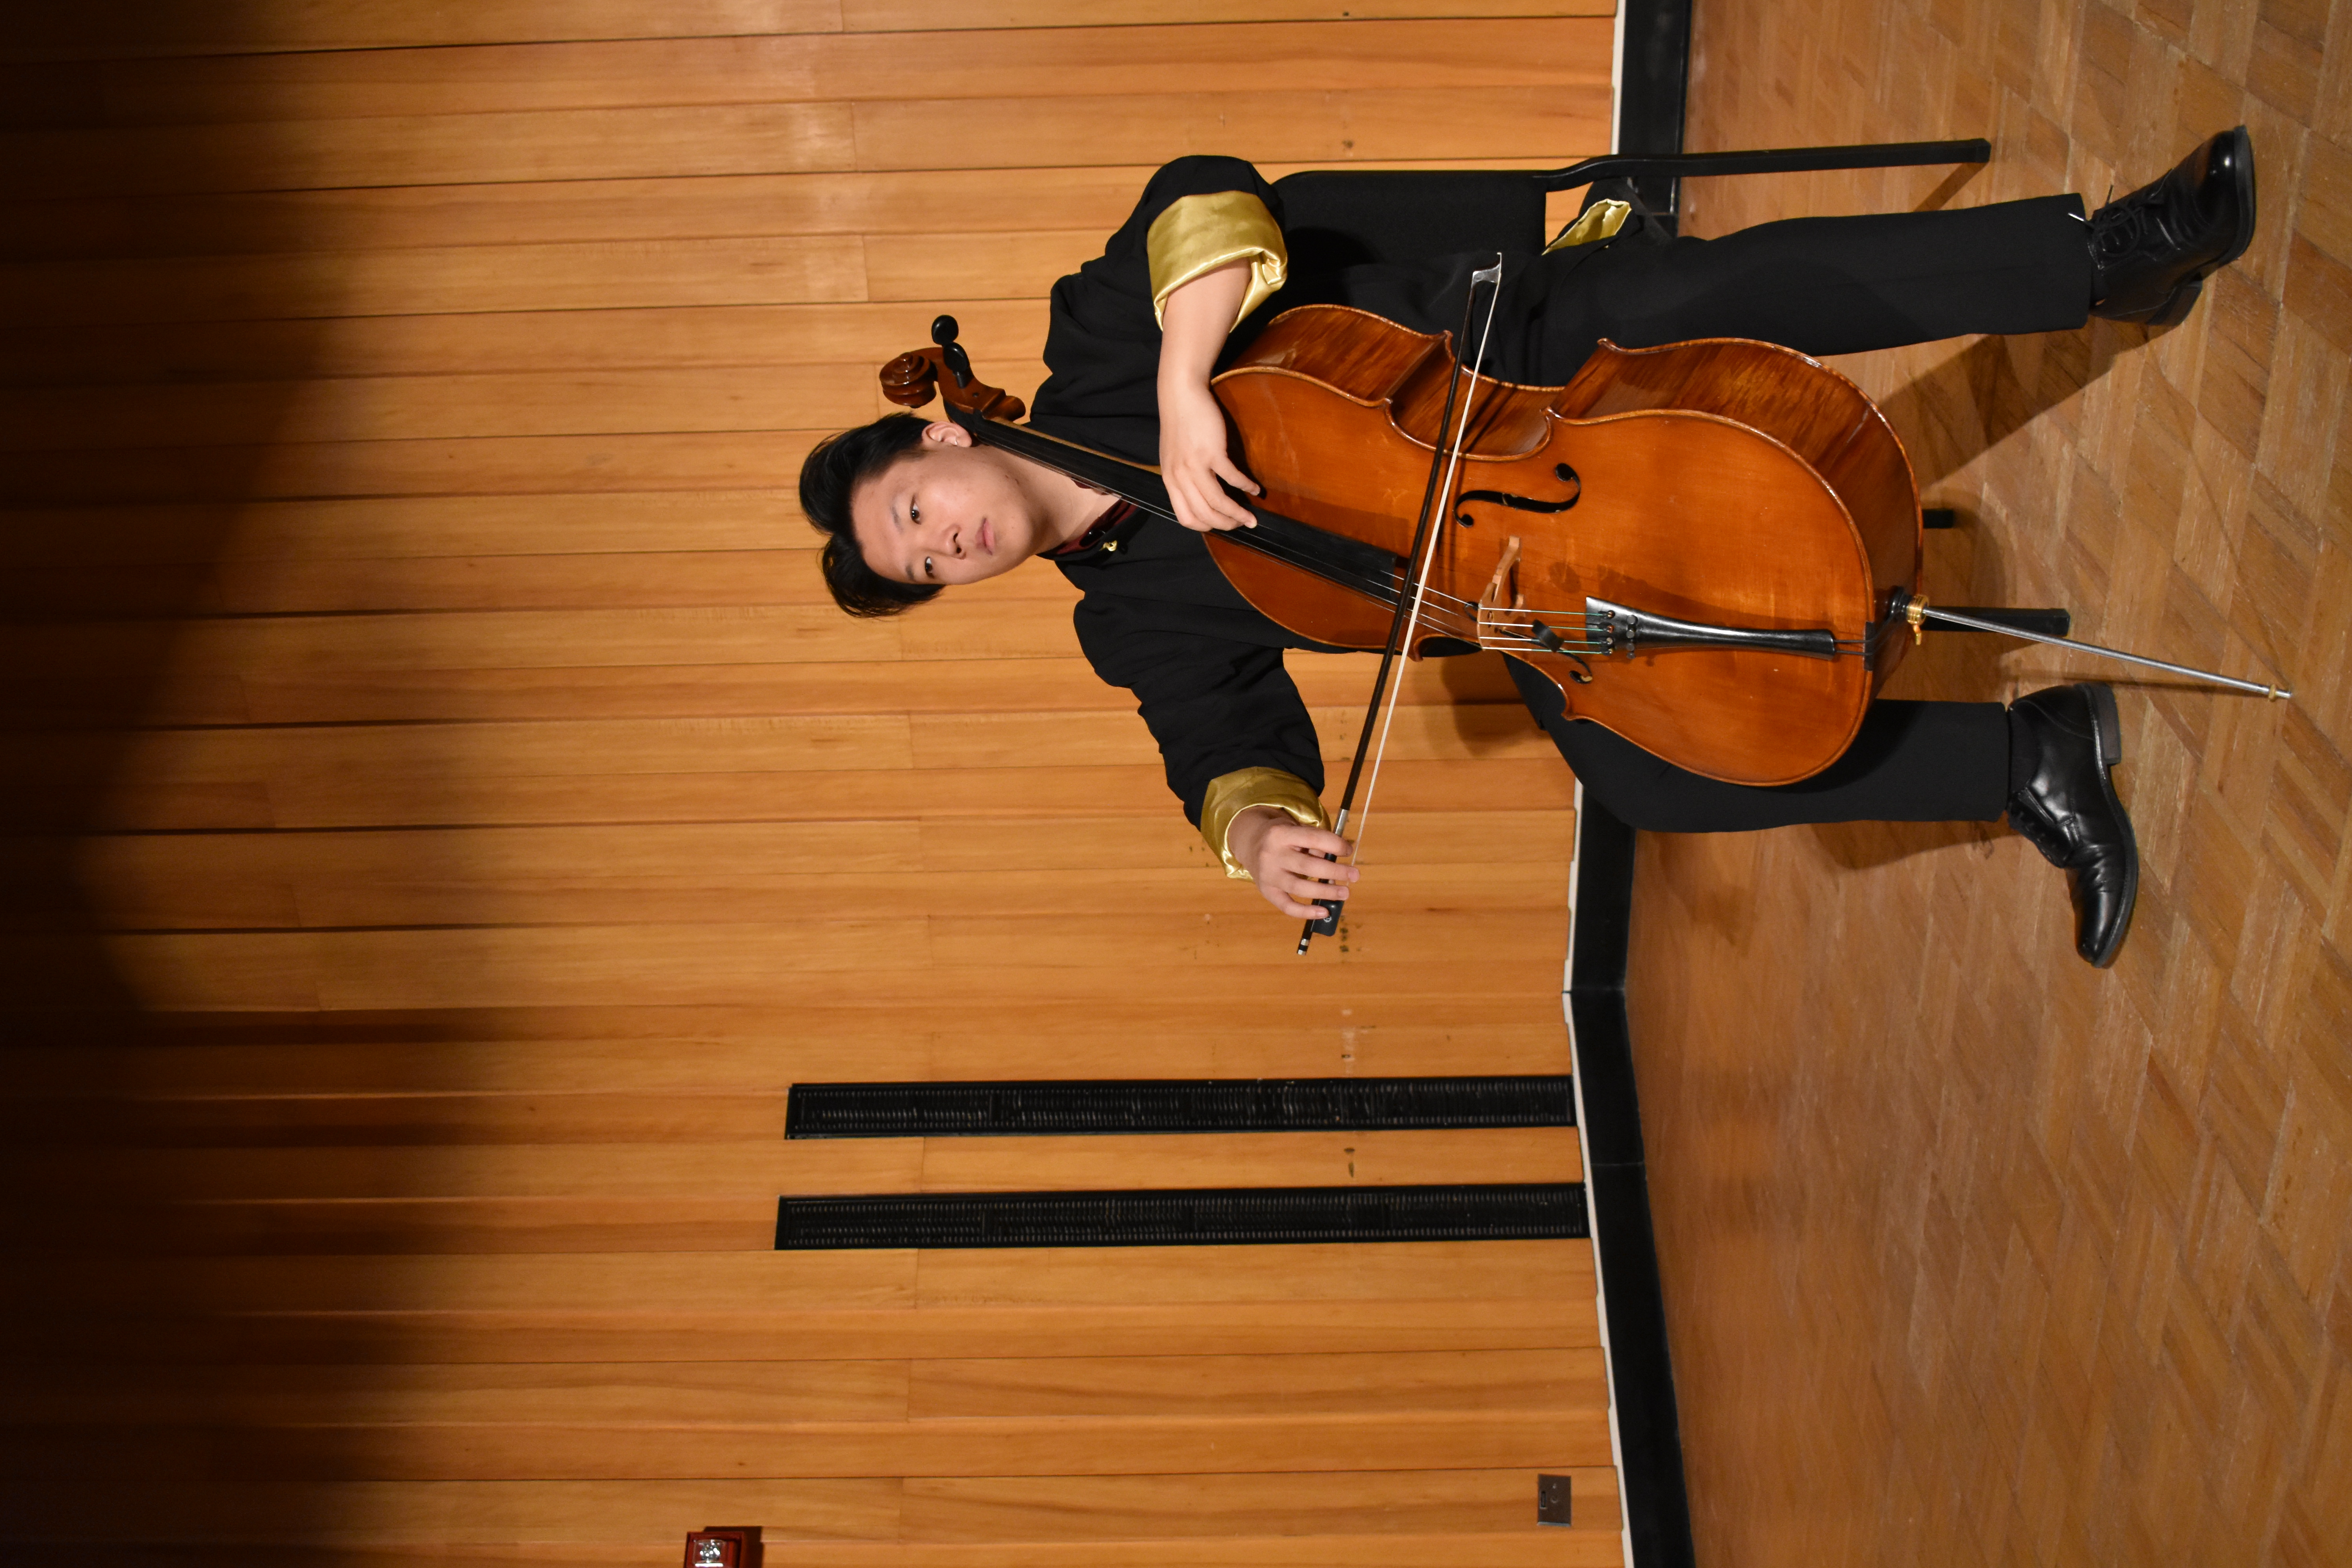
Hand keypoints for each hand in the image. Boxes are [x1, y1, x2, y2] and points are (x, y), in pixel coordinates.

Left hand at [1158, 377, 1259, 532]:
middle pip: (1205, 515)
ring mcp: (1195, 465)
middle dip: (1226, 525)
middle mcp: (1180, 477)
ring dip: (1238, 513)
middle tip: (1242, 524)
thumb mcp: (1173, 457)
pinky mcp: (1211, 451)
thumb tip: (1198, 496)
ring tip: (1251, 517)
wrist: (1180, 394)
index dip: (1206, 527)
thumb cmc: (1180, 424)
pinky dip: (1246, 486)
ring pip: (1218, 502)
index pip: (1186, 518)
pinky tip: (1255, 488)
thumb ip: (1182, 478)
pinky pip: (1232, 477)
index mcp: (1170, 480)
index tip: (1221, 524)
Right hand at [1229, 805, 1357, 919]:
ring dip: (1325, 891)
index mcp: (1281, 834)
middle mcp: (1272, 855)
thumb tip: (1336, 864)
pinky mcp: (1266, 891)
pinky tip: (1324, 912)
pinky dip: (1306, 912)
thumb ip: (1314, 844)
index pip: (1313, 838)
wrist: (1249, 841)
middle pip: (1308, 866)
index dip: (1335, 845)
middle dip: (1335, 871)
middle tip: (1355, 875)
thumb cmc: (1281, 835)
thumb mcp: (1295, 830)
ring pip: (1300, 887)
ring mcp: (1268, 875)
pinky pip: (1287, 906)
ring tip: (1345, 893)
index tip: (1348, 851)